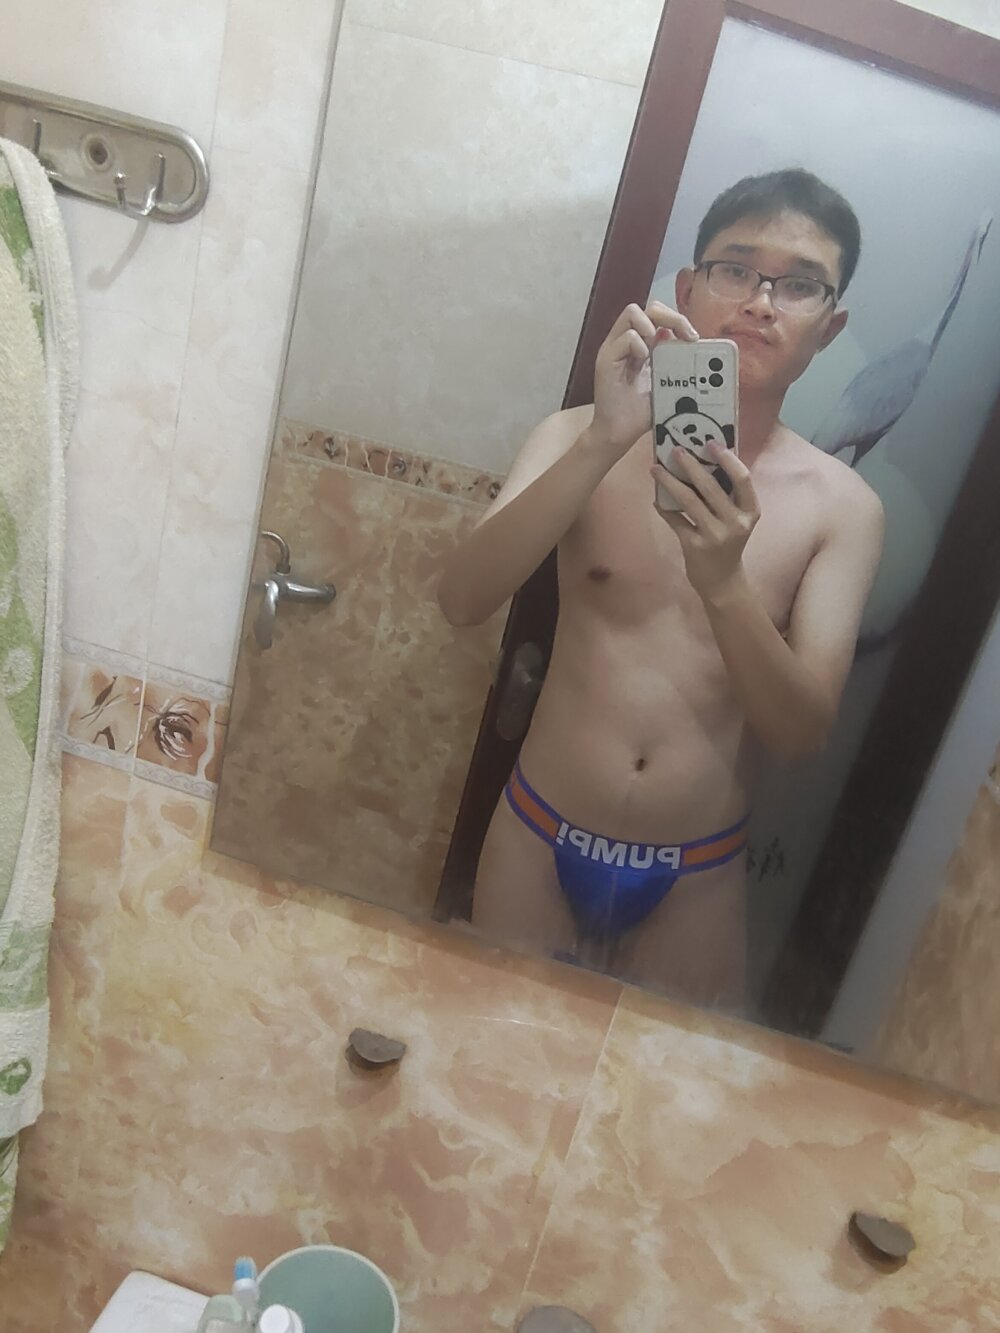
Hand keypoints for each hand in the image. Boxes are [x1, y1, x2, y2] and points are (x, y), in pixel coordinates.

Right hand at [590, 301, 698, 459]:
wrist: (620, 433)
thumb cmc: (640, 412)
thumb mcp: (666, 383)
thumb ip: (675, 363)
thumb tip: (690, 344)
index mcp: (642, 345)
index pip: (658, 315)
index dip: (677, 319)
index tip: (693, 338)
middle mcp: (626, 342)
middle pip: (646, 307)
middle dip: (670, 316)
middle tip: (685, 335)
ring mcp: (615, 349)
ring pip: (632, 313)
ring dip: (651, 325)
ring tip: (657, 347)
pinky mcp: (606, 360)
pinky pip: (625, 338)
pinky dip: (638, 345)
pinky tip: (643, 362)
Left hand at [652, 444, 759, 601]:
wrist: (722, 581)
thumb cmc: (729, 543)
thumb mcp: (737, 519)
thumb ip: (727, 495)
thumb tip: (702, 460)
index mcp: (750, 511)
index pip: (743, 478)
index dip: (727, 459)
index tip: (710, 443)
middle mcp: (736, 523)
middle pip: (711, 486)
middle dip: (691, 465)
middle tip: (676, 450)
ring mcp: (715, 535)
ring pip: (689, 500)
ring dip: (670, 482)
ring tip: (655, 469)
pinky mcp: (695, 546)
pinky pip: (675, 520)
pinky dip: (663, 508)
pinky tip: (656, 499)